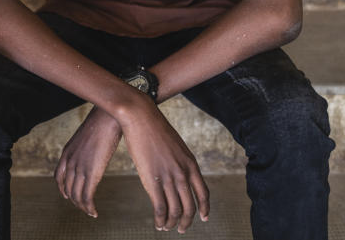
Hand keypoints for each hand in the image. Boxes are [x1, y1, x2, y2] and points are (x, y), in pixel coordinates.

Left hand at [54, 106, 121, 217]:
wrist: (108, 116)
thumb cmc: (103, 121)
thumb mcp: (88, 134)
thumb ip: (87, 145)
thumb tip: (95, 147)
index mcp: (67, 152)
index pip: (59, 177)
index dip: (63, 189)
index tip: (68, 195)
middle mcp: (70, 162)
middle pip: (68, 189)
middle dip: (75, 200)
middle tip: (84, 206)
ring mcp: (80, 168)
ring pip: (77, 195)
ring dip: (83, 207)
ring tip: (90, 212)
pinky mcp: (91, 173)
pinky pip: (87, 197)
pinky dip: (89, 207)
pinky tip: (94, 212)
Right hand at [118, 95, 209, 232]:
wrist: (141, 117)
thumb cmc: (155, 129)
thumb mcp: (175, 145)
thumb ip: (180, 161)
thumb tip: (178, 174)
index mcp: (191, 164)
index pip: (203, 193)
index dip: (204, 209)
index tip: (203, 218)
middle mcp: (183, 173)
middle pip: (190, 207)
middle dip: (187, 221)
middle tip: (182, 229)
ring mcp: (168, 177)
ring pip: (175, 210)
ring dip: (172, 223)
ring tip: (167, 228)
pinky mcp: (152, 180)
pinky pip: (160, 208)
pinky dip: (160, 220)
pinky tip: (158, 223)